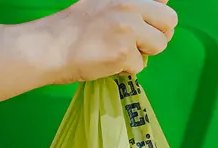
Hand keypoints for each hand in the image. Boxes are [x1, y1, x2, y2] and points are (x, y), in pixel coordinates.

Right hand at [42, 0, 177, 83]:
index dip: (159, 15)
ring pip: (159, 46)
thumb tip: (163, 4)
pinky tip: (107, 62)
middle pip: (170, 21)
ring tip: (118, 52)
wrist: (47, 47)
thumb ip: (130, 5)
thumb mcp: (102, 3)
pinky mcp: (123, 51)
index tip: (150, 24)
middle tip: (138, 43)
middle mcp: (129, 4)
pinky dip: (125, 69)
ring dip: (142, 54)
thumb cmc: (73, 30)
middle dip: (158, 36)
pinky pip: (139, 66)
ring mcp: (127, 27)